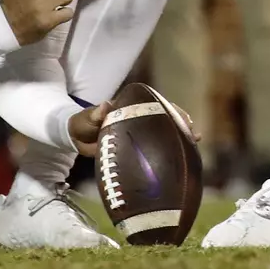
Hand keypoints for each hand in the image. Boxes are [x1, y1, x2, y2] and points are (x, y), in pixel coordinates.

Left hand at [66, 99, 201, 157]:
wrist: (75, 138)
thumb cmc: (82, 122)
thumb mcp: (88, 117)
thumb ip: (97, 113)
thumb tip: (105, 105)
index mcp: (132, 107)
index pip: (157, 105)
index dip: (172, 110)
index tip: (184, 118)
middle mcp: (139, 118)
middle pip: (165, 118)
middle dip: (181, 124)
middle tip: (194, 134)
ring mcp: (139, 133)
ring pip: (162, 133)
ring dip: (178, 139)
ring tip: (194, 145)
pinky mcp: (135, 147)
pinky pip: (153, 149)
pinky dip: (165, 154)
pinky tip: (178, 163)